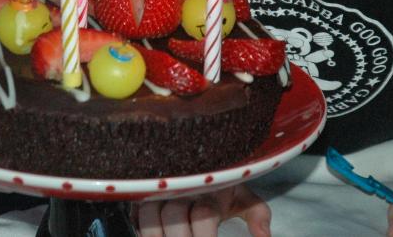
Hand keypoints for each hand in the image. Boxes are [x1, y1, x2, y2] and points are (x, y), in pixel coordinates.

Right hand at [136, 184, 270, 236]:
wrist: (204, 162)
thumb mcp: (244, 198)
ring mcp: (161, 190)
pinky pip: (135, 212)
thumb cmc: (223, 186)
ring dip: (154, 235)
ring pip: (149, 214)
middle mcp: (184, 187)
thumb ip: (257, 214)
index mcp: (210, 189)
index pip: (204, 215)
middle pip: (173, 216)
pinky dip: (139, 229)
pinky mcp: (144, 195)